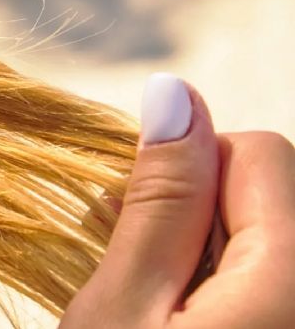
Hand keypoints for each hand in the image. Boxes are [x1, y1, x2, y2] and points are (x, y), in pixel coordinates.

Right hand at [61, 73, 294, 327]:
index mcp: (293, 278)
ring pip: (264, 231)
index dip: (184, 173)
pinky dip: (224, 283)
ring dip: (204, 251)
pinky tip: (185, 317)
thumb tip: (173, 94)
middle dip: (193, 212)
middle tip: (135, 270)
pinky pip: (268, 276)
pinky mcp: (282, 322)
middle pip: (267, 192)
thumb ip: (161, 203)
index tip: (130, 224)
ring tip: (156, 305)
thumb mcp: (123, 307)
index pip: (257, 152)